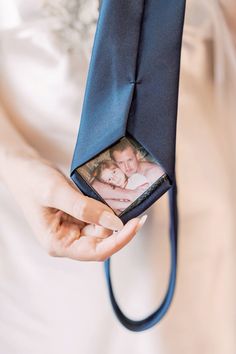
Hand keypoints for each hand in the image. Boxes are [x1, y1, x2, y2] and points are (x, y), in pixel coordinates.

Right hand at [3, 154, 146, 260]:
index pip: (97, 251)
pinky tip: (114, 198)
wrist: (22, 167)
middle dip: (120, 226)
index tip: (136, 224)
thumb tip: (115, 223)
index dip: (120, 240)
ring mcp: (72, 229)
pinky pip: (97, 217)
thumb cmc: (31, 180)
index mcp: (59, 244)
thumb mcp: (56, 192)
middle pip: (102, 241)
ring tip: (126, 199)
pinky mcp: (77, 217)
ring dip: (114, 216)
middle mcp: (67, 240)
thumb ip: (84, 208)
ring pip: (102, 228)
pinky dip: (107, 209)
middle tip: (137, 208)